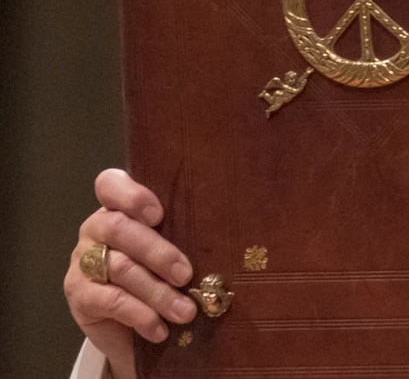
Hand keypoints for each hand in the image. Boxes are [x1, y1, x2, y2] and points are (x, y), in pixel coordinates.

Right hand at [64, 170, 195, 378]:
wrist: (135, 328)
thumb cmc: (163, 274)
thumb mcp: (174, 248)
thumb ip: (183, 234)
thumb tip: (224, 240)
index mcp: (118, 208)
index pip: (110, 184)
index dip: (132, 195)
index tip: (158, 214)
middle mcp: (96, 228)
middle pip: (119, 228)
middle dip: (158, 252)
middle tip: (186, 275)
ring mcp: (83, 261)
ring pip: (120, 268)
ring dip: (158, 293)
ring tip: (186, 312)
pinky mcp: (79, 295)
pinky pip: (110, 301)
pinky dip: (140, 315)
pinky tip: (160, 329)